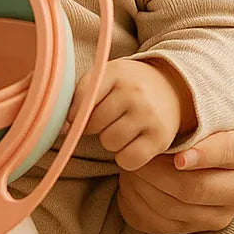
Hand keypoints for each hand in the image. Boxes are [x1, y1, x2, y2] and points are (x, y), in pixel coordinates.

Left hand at [69, 58, 184, 171]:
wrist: (172, 86)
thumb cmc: (128, 84)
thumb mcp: (107, 77)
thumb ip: (81, 96)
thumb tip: (61, 129)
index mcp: (115, 73)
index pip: (83, 96)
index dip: (73, 113)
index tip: (73, 118)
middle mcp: (133, 93)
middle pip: (95, 123)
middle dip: (95, 126)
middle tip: (107, 118)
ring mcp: (149, 116)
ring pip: (109, 142)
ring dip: (110, 141)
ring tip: (121, 128)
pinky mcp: (160, 139)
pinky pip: (128, 160)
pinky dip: (124, 157)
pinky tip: (130, 143)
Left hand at [117, 129, 233, 233]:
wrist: (187, 153)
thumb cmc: (190, 129)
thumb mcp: (197, 120)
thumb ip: (191, 125)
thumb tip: (167, 144)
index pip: (228, 152)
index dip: (202, 156)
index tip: (178, 158)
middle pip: (196, 187)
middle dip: (158, 172)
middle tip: (137, 155)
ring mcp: (220, 215)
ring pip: (173, 207)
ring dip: (143, 185)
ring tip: (130, 165)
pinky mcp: (194, 230)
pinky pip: (158, 222)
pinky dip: (137, 202)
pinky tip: (130, 183)